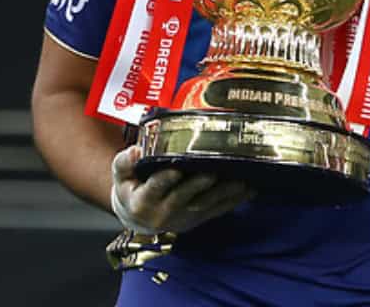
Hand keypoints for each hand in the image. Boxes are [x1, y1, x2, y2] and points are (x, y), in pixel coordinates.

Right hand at [110, 145, 254, 234]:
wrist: (137, 216)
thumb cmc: (130, 189)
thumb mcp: (119, 176)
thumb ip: (124, 162)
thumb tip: (136, 150)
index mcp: (143, 201)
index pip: (155, 189)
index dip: (165, 180)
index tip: (175, 170)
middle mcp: (165, 213)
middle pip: (185, 197)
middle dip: (200, 184)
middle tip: (215, 170)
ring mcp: (184, 217)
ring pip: (206, 205)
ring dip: (225, 193)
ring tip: (241, 179)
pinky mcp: (199, 219)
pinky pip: (219, 210)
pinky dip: (235, 201)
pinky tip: (250, 189)